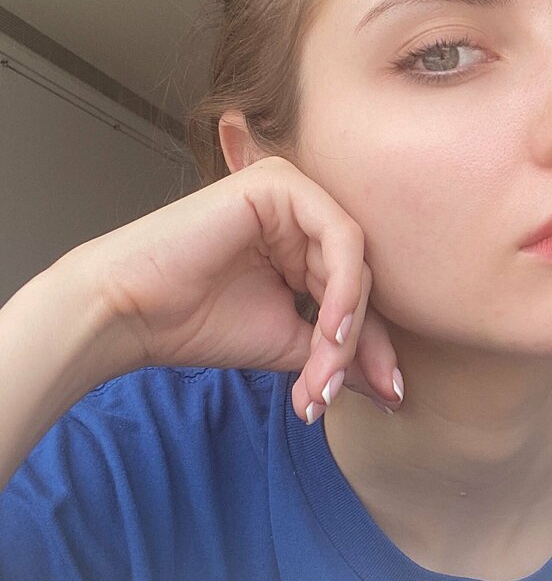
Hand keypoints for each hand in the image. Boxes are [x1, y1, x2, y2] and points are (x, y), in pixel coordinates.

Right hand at [62, 156, 401, 422]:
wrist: (132, 313)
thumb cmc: (199, 324)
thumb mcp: (289, 343)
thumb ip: (339, 353)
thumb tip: (390, 389)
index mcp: (303, 242)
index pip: (358, 292)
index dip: (375, 347)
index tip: (387, 396)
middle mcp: (302, 212)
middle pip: (361, 278)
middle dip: (357, 345)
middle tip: (330, 392)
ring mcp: (292, 193)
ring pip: (354, 262)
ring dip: (345, 326)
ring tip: (320, 374)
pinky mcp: (279, 184)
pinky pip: (339, 236)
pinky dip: (343, 288)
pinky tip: (328, 331)